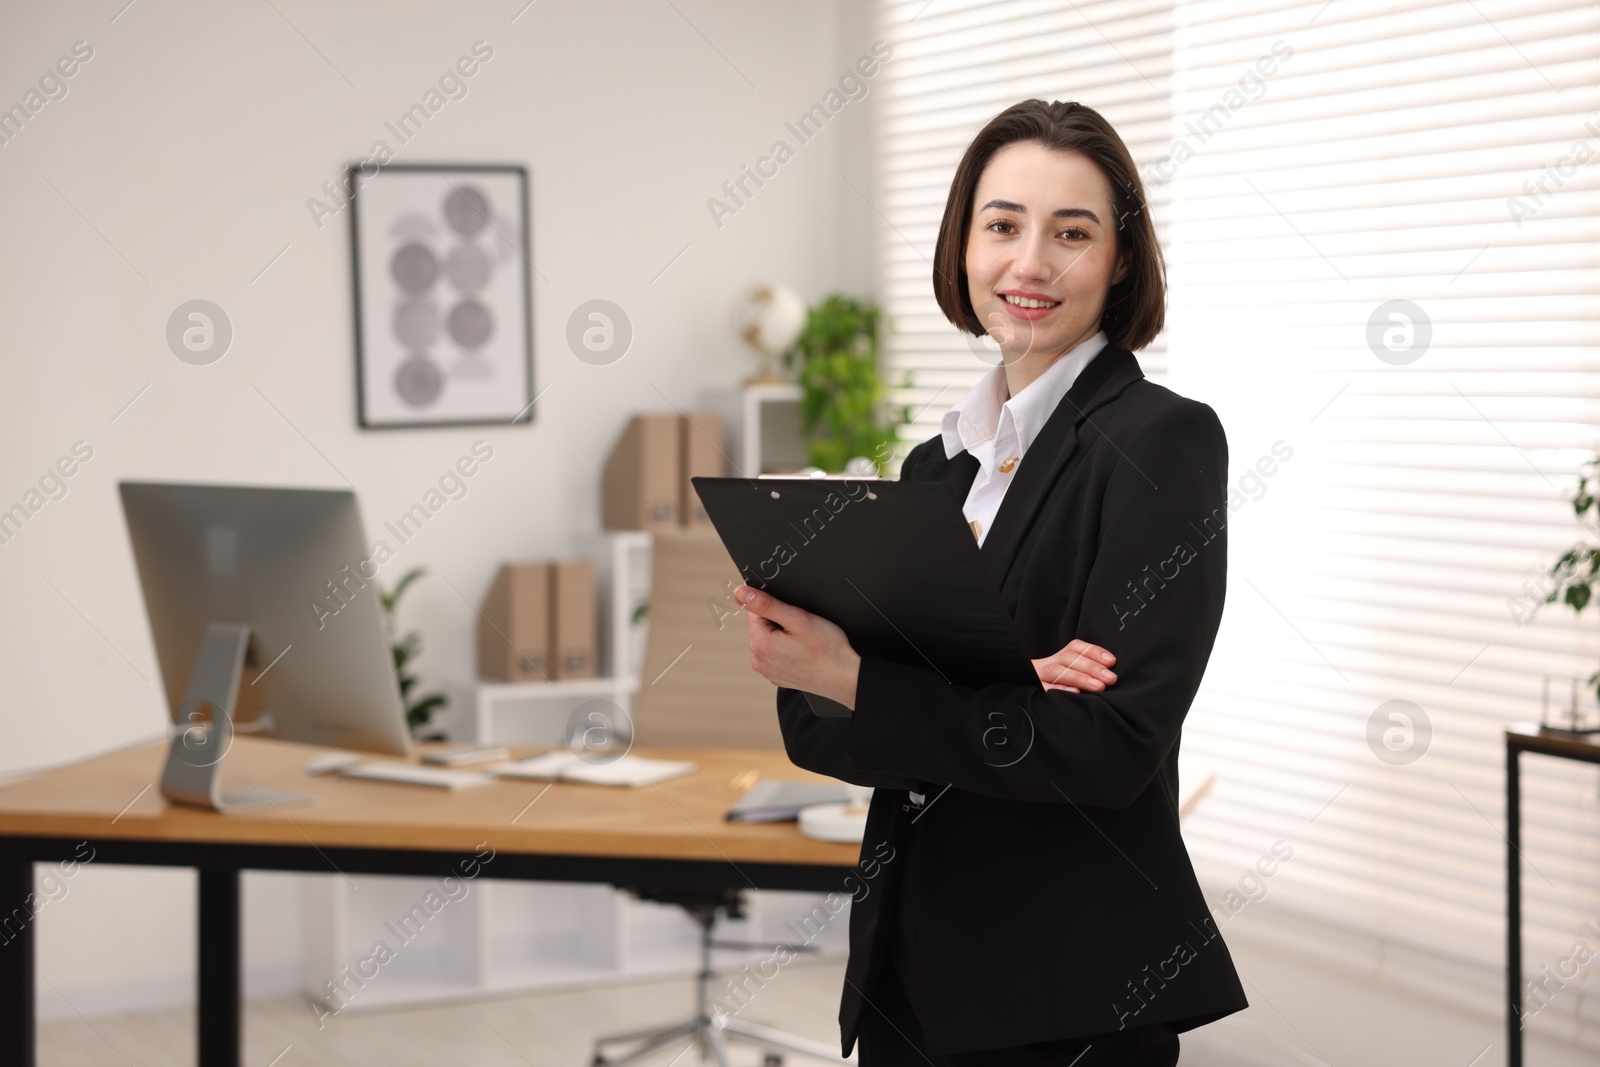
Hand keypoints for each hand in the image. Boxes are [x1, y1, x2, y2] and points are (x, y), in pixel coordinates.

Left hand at [735, 585, 861, 709]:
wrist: (845, 678)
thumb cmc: (827, 649)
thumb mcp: (798, 619)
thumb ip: (766, 604)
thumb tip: (740, 592)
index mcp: (759, 644)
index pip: (756, 611)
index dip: (778, 607)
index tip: (795, 616)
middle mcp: (758, 661)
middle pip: (763, 626)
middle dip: (781, 622)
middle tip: (804, 630)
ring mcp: (768, 671)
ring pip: (771, 640)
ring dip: (785, 636)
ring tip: (806, 643)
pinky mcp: (778, 677)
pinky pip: (778, 654)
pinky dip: (789, 650)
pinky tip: (805, 654)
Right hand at [1033, 639, 1116, 692]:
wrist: (1010, 696)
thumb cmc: (1049, 689)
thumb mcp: (1064, 676)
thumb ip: (1082, 674)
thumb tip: (1108, 677)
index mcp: (1056, 659)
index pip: (1075, 648)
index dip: (1093, 652)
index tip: (1111, 661)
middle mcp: (1046, 665)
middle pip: (1068, 659)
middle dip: (1092, 667)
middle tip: (1110, 678)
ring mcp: (1036, 676)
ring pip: (1056, 671)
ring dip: (1079, 678)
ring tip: (1099, 686)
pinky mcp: (1029, 690)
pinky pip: (1043, 688)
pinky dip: (1059, 690)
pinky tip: (1074, 694)